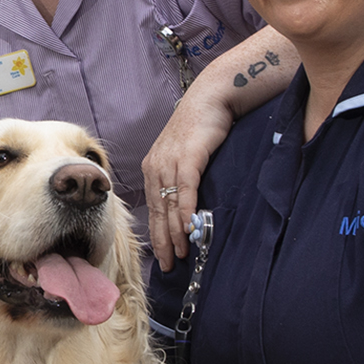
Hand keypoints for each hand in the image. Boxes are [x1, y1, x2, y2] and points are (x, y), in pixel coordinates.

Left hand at [141, 85, 234, 264]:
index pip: (153, 208)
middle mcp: (155, 166)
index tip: (162, 255)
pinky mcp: (187, 156)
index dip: (157, 234)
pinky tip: (189, 226)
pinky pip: (185, 189)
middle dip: (163, 241)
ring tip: (181, 253)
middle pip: (158, 211)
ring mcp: (170, 161)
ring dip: (176, 231)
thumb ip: (180, 179)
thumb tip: (185, 207)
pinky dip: (187, 209)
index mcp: (152, 168)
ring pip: (170, 204)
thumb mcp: (183, 154)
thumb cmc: (200, 127)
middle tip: (168, 265)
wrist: (211, 98)